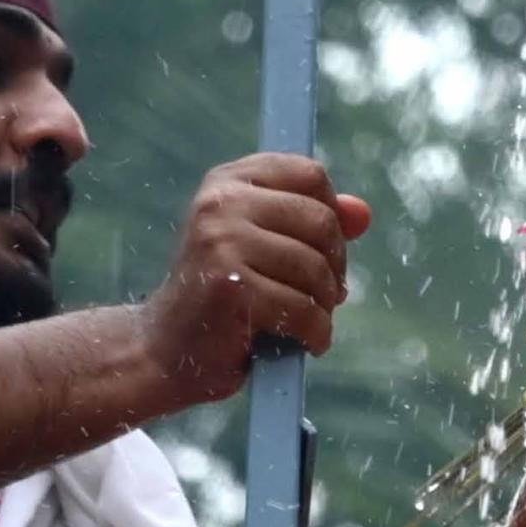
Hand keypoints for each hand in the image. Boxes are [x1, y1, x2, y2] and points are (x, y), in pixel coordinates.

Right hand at [146, 155, 373, 407]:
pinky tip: (306, 343)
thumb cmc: (219, 296)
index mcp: (227, 181)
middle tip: (325, 295)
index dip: (332, 215)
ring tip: (311, 320)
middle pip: (321, 221)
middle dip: (334, 266)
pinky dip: (316, 333)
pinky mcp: (231, 288)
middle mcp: (220, 203)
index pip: (311, 175)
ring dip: (326, 304)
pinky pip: (304, 308)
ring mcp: (221, 243)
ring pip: (315, 268)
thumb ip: (312, 223)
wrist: (163, 350)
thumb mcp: (261, 246)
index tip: (322, 249)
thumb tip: (363, 213)